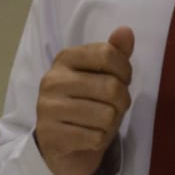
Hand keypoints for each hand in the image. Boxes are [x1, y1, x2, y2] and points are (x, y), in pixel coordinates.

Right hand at [34, 26, 134, 174]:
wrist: (61, 144)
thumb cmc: (87, 103)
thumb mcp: (101, 75)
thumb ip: (114, 53)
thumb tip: (126, 30)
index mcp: (65, 58)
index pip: (107, 54)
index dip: (125, 70)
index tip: (123, 81)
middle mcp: (53, 80)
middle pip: (111, 87)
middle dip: (122, 101)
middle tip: (115, 107)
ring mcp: (49, 107)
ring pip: (106, 115)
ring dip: (111, 124)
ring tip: (101, 123)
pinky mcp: (51, 135)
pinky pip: (95, 138)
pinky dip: (100, 140)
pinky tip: (90, 137)